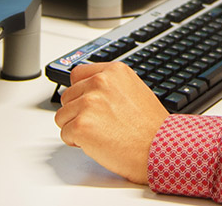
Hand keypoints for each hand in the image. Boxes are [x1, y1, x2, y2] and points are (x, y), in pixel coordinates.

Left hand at [54, 62, 168, 183]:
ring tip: (100, 133)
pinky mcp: (81, 125)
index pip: (77, 75)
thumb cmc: (151, 127)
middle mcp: (99, 82)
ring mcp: (88, 103)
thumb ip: (111, 86)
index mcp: (113, 71)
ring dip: (76, 127)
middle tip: (100, 124)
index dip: (81, 92)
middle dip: (78, 112)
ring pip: (62, 116)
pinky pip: (65, 134)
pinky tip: (97, 143)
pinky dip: (76, 143)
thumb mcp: (134, 90)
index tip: (87, 102)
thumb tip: (90, 90)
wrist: (159, 148)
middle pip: (67, 96)